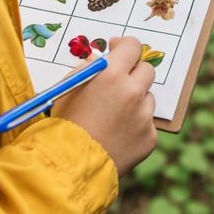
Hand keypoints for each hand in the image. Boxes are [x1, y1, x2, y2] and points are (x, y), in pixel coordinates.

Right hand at [51, 36, 156, 175]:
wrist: (70, 167)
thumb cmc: (63, 125)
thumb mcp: (68, 89)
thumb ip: (87, 70)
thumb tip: (99, 61)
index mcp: (112, 74)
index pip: (132, 46)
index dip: (124, 47)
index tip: (117, 51)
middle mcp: (133, 91)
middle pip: (146, 70)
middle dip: (133, 74)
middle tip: (118, 84)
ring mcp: (144, 116)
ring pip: (147, 98)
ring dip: (135, 102)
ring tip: (112, 118)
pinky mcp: (150, 137)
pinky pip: (147, 124)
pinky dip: (136, 127)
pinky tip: (116, 137)